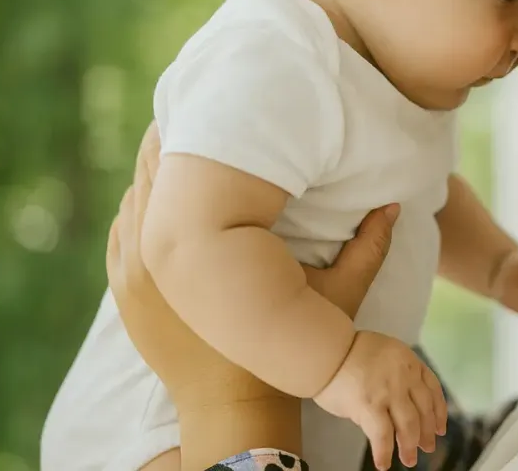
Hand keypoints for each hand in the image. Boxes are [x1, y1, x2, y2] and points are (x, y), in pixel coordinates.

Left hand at [108, 123, 397, 408]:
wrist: (232, 404)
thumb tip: (396, 207)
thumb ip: (367, 251)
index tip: (210, 113)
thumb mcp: (333, 298)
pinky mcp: (123, 294)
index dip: (195, 136)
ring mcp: (132, 274)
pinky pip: (122, 234)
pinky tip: (155, 196)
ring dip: (152, 176)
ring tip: (173, 146)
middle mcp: (154, 253)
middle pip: (149, 176)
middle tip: (188, 114)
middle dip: (168, 145)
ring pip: (132, 202)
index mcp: (201, 247)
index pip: (184, 170)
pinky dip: (136, 211)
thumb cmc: (282, 351)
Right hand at [313, 332, 447, 469]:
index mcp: (410, 362)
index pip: (433, 390)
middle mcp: (405, 377)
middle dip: (428, 432)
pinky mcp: (370, 406)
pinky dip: (384, 452)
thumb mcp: (387, 354)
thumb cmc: (349, 352)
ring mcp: (389, 392)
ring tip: (409, 460)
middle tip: (428, 448)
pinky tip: (383, 463)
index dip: (439, 412)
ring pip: (409, 425)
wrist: (328, 350)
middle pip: (424, 410)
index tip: (441, 428)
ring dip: (410, 446)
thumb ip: (397, 376)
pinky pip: (383, 435)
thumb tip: (399, 406)